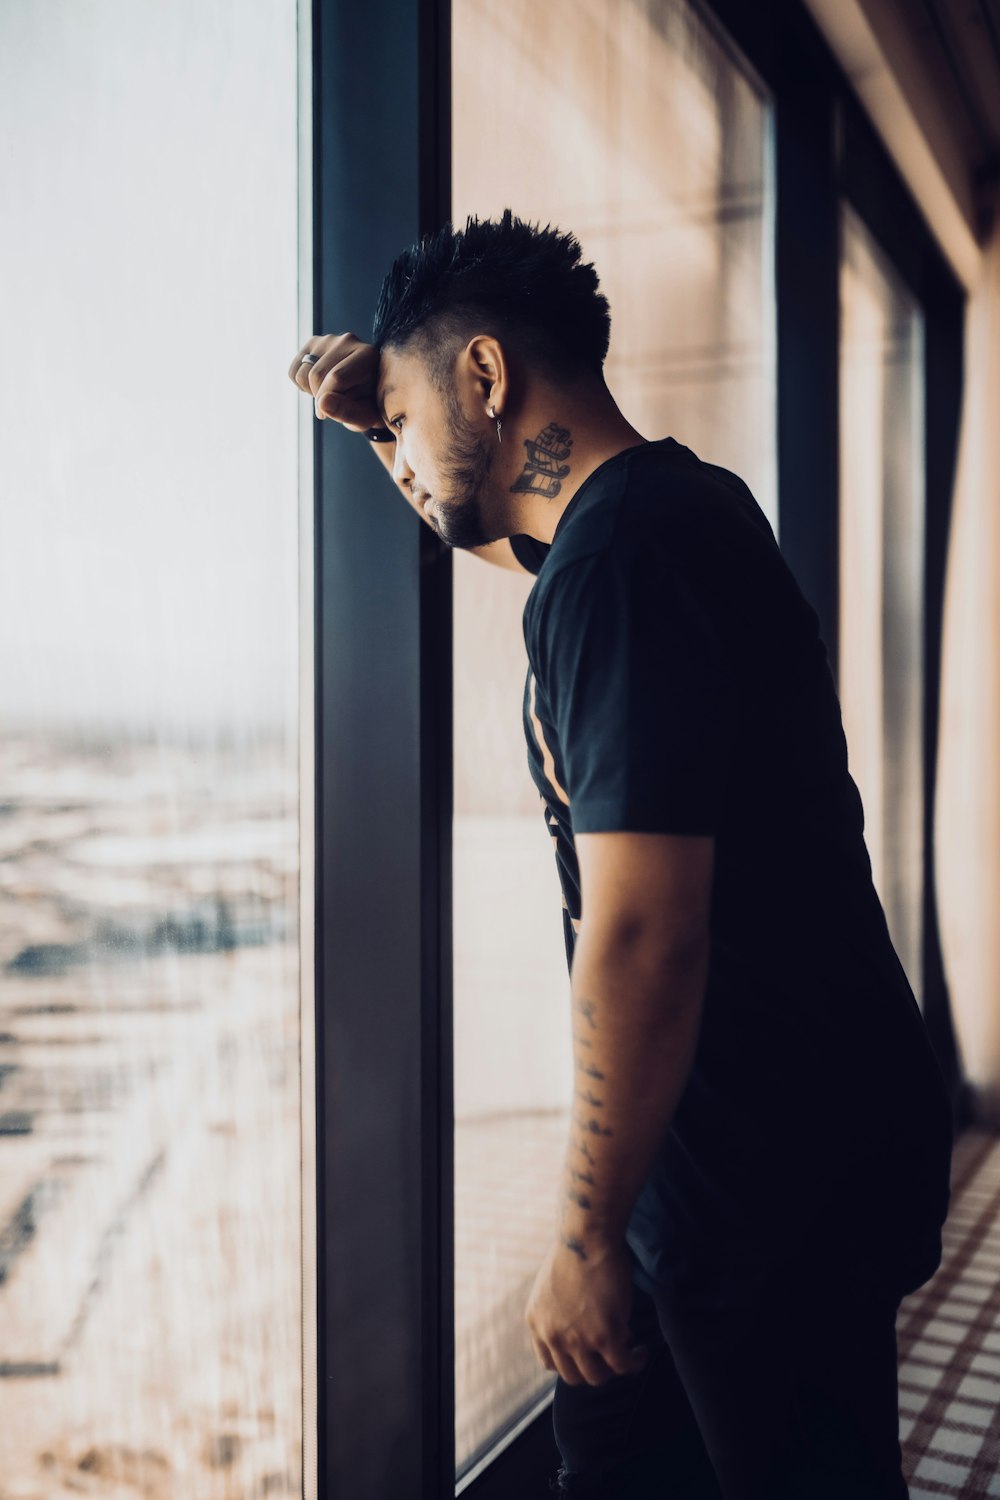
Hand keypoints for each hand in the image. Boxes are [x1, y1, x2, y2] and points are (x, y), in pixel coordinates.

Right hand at [287, 332, 386, 433]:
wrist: (366, 391)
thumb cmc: (368, 406)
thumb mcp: (363, 416)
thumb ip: (347, 411)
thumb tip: (322, 403)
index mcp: (366, 355)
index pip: (336, 377)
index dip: (328, 401)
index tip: (327, 414)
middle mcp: (347, 341)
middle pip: (316, 375)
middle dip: (319, 397)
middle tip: (332, 405)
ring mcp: (328, 339)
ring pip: (302, 374)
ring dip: (311, 392)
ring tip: (329, 394)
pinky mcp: (312, 344)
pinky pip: (293, 372)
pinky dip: (302, 386)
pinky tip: (319, 386)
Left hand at [525, 1235, 648, 1386]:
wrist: (587, 1234)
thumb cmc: (577, 1249)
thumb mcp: (554, 1286)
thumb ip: (559, 1311)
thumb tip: (581, 1325)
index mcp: (536, 1321)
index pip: (550, 1363)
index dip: (572, 1363)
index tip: (589, 1355)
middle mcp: (552, 1334)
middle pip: (573, 1376)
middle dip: (594, 1369)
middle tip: (611, 1354)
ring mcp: (576, 1338)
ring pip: (597, 1376)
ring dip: (614, 1368)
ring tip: (628, 1352)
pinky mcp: (603, 1336)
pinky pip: (622, 1364)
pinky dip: (634, 1361)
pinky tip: (640, 1350)